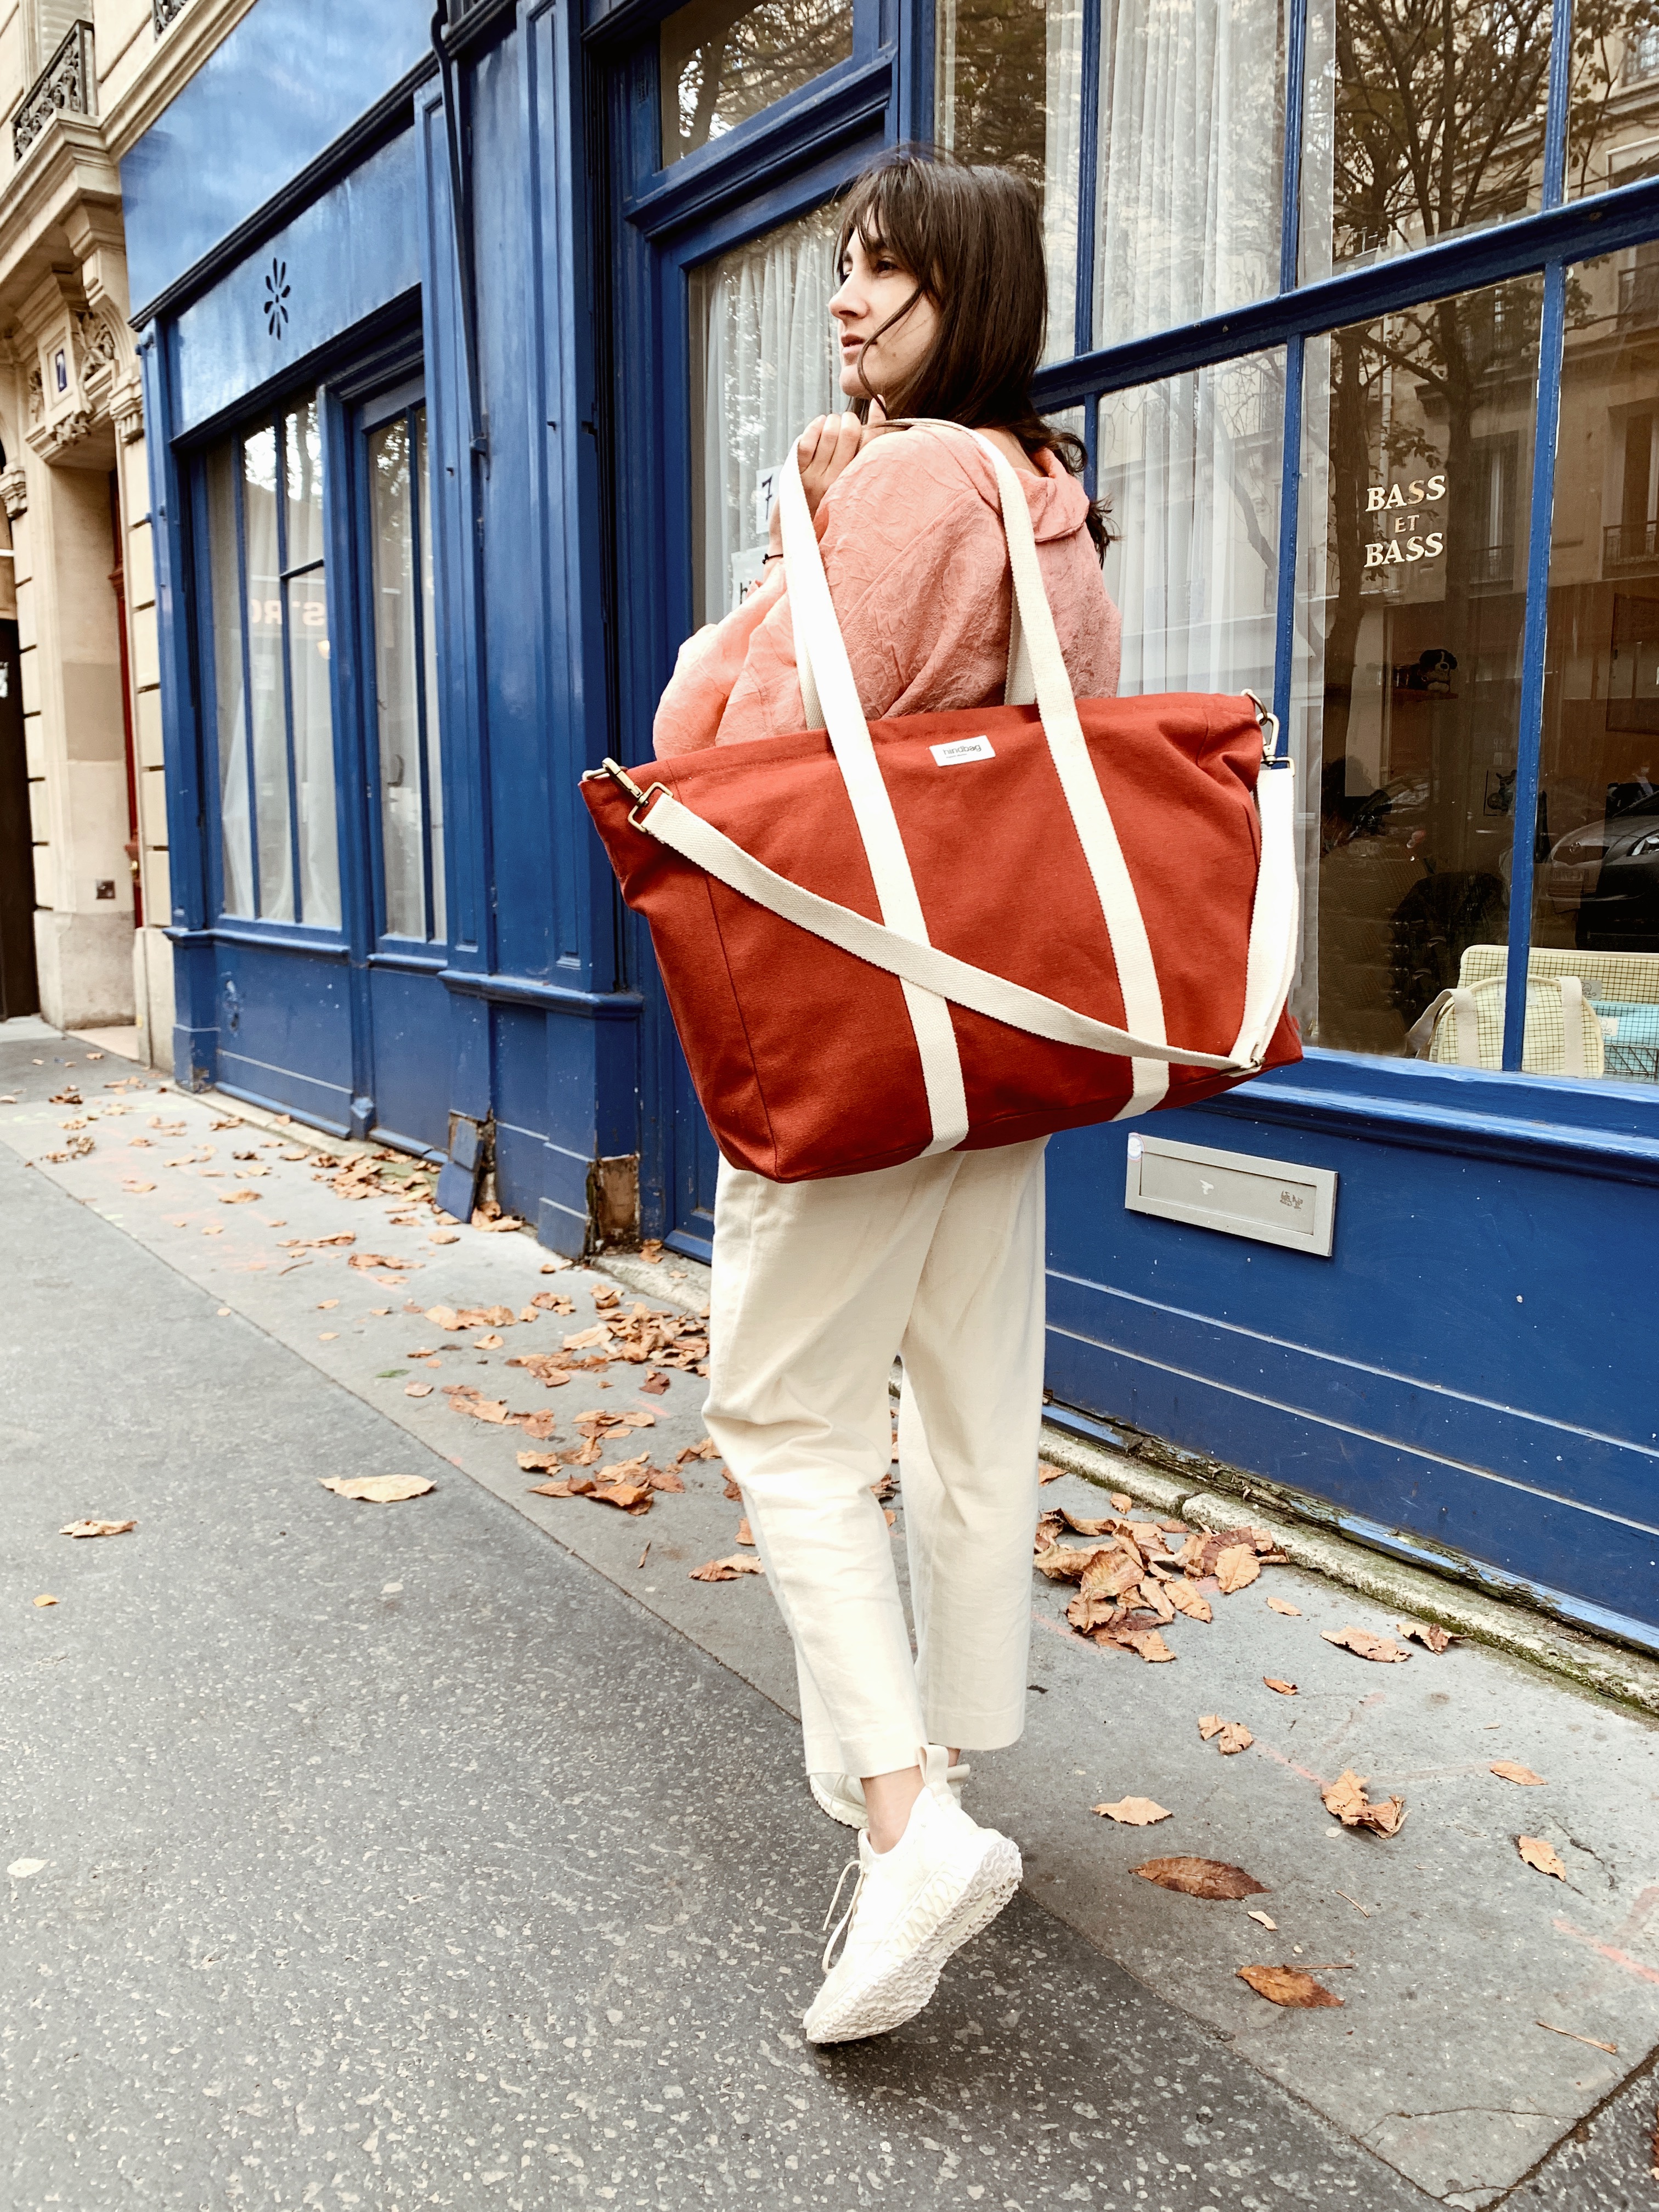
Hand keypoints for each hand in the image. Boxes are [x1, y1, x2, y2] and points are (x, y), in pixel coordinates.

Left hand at [765, 402, 886, 557]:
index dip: (879, 421)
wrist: (794, 541)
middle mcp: (840, 482)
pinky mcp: (797, 475)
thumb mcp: (851, 492)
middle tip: (846, 424)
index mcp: (859, 487)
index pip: (875, 447)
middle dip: (849, 420)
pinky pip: (807, 441)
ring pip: (830, 432)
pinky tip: (818, 427)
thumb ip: (864, 463)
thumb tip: (879, 427)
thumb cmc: (826, 514)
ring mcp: (817, 478)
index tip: (878, 406)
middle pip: (851, 432)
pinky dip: (813, 427)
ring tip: (830, 427)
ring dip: (831, 421)